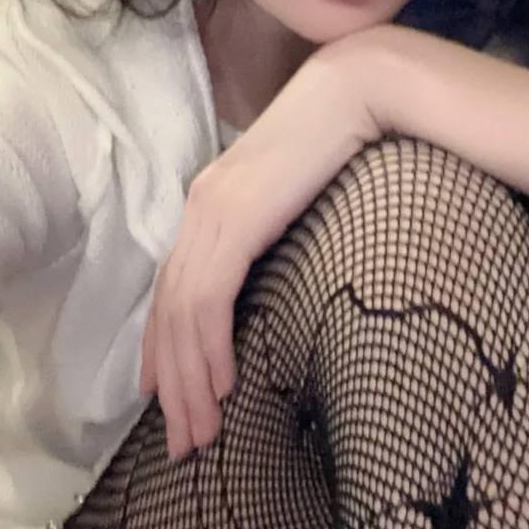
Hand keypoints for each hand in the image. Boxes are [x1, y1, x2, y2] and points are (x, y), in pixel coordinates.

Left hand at [139, 34, 384, 460]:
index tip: (169, 396)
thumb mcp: (302, 191)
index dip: (166, 346)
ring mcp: (214, 212)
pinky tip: (220, 387)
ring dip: (190, 381)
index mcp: (214, 201)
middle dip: (172, 383)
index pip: (175, 287)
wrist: (362, 88)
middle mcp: (201, 207)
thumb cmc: (348, 136)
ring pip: (183, 315)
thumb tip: (286, 269)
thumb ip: (279, 224)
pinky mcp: (236, 219)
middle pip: (169, 310)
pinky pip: (209, 300)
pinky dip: (208, 349)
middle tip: (186, 440)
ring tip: (202, 432)